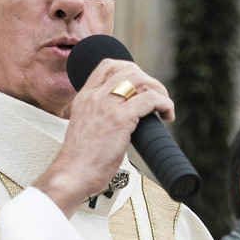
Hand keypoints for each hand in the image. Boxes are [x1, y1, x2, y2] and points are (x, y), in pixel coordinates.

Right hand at [34, 59, 173, 216]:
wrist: (73, 174)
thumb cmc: (80, 159)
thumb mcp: (84, 126)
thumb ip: (97, 116)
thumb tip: (121, 118)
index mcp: (85, 97)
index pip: (107, 65)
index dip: (128, 70)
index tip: (139, 86)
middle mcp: (95, 96)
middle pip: (128, 69)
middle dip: (147, 80)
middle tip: (155, 98)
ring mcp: (108, 105)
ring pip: (140, 79)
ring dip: (159, 90)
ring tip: (163, 107)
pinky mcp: (121, 118)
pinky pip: (150, 99)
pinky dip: (164, 103)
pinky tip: (167, 115)